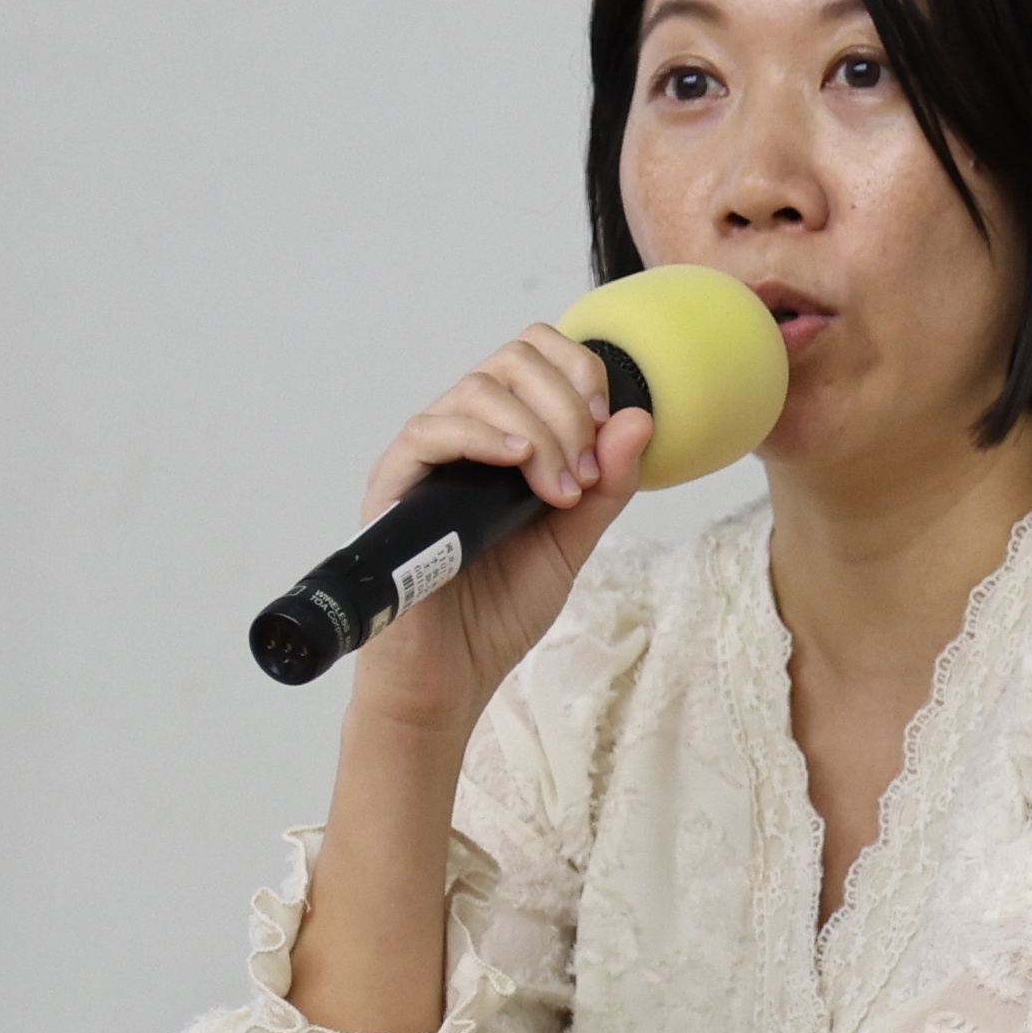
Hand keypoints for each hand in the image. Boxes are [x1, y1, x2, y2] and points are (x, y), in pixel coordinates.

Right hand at [347, 328, 654, 723]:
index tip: (607, 429)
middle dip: (566, 405)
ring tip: (557, 488)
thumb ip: (606, 486)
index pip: (535, 356)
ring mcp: (424, 460)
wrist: (450, 676)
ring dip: (537, 428)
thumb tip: (639, 419)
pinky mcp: (392, 488)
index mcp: (502, 440)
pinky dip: (480, 435)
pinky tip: (517, 461)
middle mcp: (461, 438)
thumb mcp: (571, 542)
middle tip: (584, 472)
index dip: (580, 373)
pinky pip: (427, 432)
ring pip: (475, 389)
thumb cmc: (498, 612)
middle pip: (511, 360)